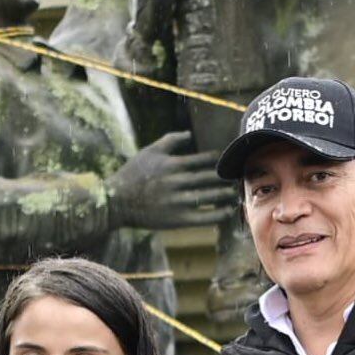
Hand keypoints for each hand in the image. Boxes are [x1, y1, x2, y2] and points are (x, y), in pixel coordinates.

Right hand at [109, 130, 235, 230]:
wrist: (115, 202)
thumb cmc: (132, 175)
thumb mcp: (149, 152)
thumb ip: (170, 141)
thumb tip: (190, 134)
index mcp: (172, 165)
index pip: (203, 161)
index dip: (218, 162)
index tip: (227, 163)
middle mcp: (176, 182)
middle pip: (209, 179)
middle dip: (225, 178)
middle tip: (238, 178)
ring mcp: (176, 202)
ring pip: (209, 197)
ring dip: (225, 196)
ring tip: (235, 194)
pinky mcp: (175, 220)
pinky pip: (203, 217)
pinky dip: (217, 214)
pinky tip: (227, 212)